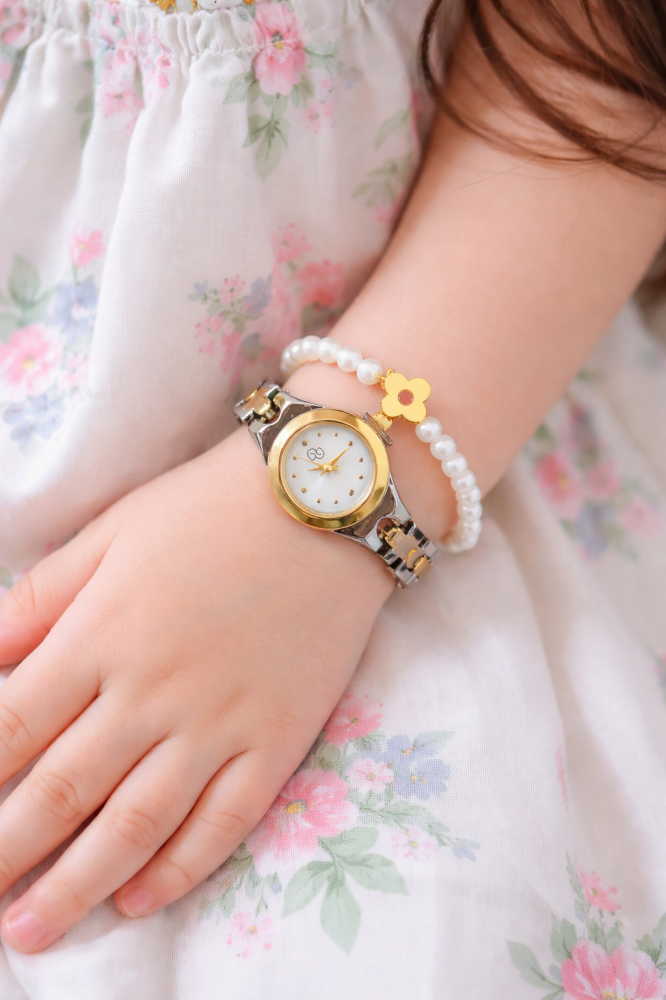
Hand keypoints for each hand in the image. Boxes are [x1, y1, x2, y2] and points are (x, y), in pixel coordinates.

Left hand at [0, 429, 391, 951]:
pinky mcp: (277, 740)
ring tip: (32, 931)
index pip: (11, 729)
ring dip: (75, 885)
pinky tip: (138, 898)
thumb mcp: (111, 532)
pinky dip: (179, 869)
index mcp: (102, 636)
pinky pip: (225, 822)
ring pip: (135, 824)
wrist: (324, 504)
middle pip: (60, 791)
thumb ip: (41, 599)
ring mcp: (219, 724)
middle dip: (6, 851)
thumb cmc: (209, 508)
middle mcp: (152, 693)